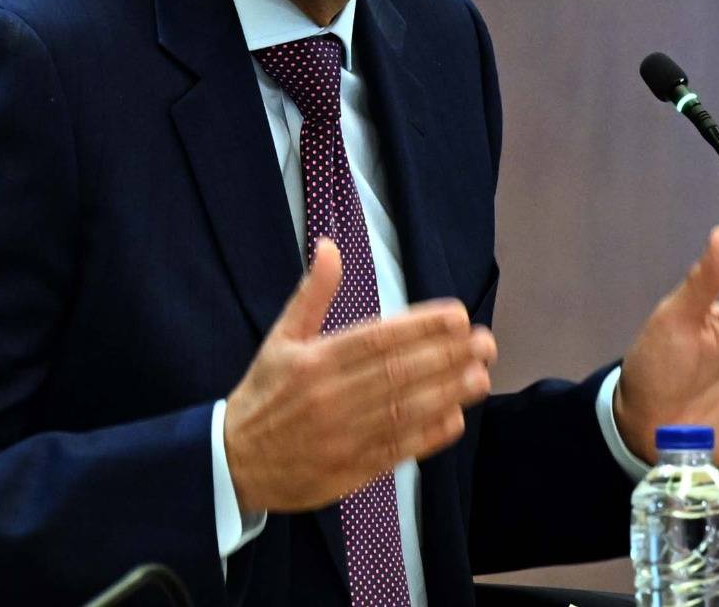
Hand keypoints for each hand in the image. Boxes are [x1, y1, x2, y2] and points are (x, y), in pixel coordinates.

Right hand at [223, 238, 497, 514]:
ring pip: (403, 412)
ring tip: (481, 376)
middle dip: (448, 357)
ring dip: (447, 394)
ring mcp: (342, 438)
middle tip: (485, 343)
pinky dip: (427, 436)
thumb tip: (329, 247)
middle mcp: (330, 398)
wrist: (233, 464)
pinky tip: (455, 419)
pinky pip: (395, 451)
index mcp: (314, 362)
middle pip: (399, 374)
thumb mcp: (279, 339)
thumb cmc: (264, 394)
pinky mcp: (349, 471)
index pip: (377, 339)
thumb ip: (311, 295)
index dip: (422, 327)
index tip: (458, 316)